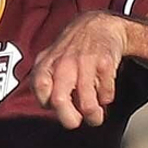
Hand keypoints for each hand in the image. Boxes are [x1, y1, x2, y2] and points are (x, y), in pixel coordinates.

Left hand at [30, 9, 127, 128]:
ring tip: (95, 116)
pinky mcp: (105, 65)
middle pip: (60, 101)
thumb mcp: (50, 59)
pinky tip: (103, 92)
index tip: (56, 106)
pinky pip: (106, 95)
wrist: (100, 25)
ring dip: (93, 117)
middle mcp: (63, 64)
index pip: (41, 92)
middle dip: (69, 119)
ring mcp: (85, 64)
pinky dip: (106, 99)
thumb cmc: (73, 49)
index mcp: (46, 64)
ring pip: (87, 104)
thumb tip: (50, 108)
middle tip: (76, 122)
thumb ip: (45, 81)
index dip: (48, 104)